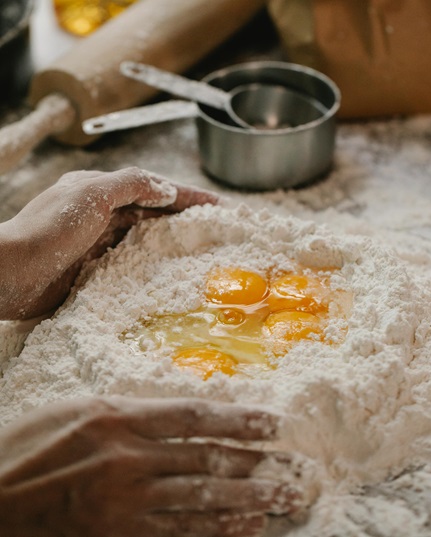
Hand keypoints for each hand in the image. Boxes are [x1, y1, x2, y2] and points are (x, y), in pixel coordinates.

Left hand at [0, 168, 218, 319]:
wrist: (12, 273)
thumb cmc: (49, 230)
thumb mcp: (91, 195)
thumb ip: (129, 185)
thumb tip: (165, 188)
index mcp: (100, 191)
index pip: (153, 189)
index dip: (186, 196)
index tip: (216, 205)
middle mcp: (101, 215)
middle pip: (152, 214)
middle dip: (184, 218)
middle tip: (215, 227)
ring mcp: (99, 244)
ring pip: (145, 239)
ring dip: (171, 241)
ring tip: (201, 249)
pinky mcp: (95, 271)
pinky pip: (132, 264)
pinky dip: (152, 266)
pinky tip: (169, 273)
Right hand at [0, 397, 303, 536]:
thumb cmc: (28, 446)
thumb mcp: (77, 410)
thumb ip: (130, 410)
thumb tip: (178, 412)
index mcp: (117, 418)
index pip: (194, 416)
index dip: (238, 419)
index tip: (273, 423)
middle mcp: (127, 460)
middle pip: (207, 459)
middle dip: (257, 463)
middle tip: (295, 466)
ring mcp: (124, 505)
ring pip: (202, 500)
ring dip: (249, 500)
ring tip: (285, 498)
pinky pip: (179, 536)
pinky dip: (216, 532)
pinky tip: (245, 529)